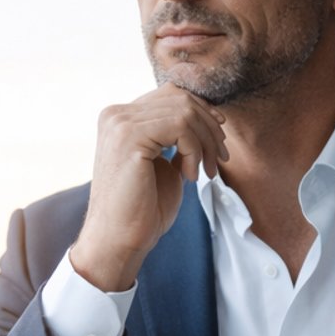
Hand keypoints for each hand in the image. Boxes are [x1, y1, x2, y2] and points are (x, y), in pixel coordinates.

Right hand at [71, 84, 228, 291]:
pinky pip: (181, 127)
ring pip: (185, 111)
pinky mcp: (130, 137)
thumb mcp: (163, 164)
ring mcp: (120, 123)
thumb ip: (174, 139)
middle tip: (219, 160)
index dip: (202, 111)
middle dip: (210, 129)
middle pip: (181, 99)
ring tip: (207, 172)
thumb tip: (202, 117)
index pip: (170, 94)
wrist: (118, 241)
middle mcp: (115, 115)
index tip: (219, 137)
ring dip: (206, 142)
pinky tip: (189, 177)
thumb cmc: (141, 210)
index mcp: (119, 119)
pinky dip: (194, 151)